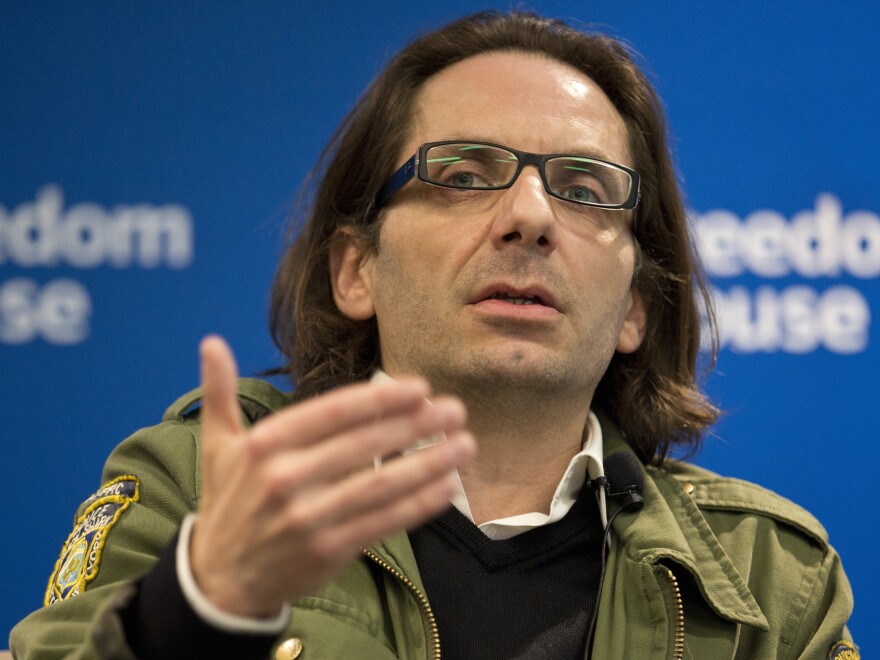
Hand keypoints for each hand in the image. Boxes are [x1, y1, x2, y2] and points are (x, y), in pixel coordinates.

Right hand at [189, 336, 474, 617]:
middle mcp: (285, 478)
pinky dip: (419, 505)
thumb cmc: (228, 503)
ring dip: (429, 463)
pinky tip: (447, 487)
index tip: (420, 387)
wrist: (220, 580)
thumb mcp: (216, 446)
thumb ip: (218, 394)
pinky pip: (383, 522)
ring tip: (465, 445)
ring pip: (381, 484)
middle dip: (416, 424)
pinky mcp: (328, 550)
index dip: (380, 399)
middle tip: (455, 410)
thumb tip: (211, 343)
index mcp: (264, 445)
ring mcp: (308, 517)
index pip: (332, 413)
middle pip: (364, 444)